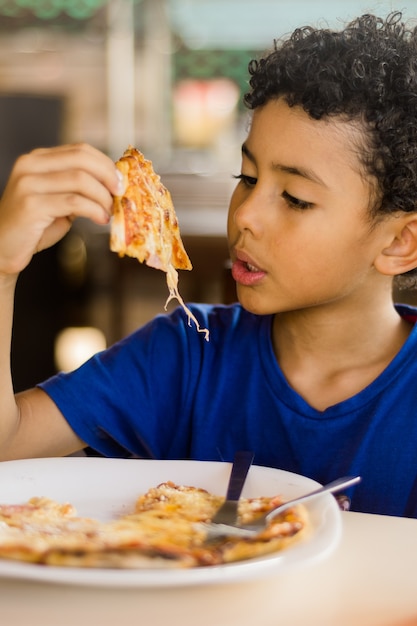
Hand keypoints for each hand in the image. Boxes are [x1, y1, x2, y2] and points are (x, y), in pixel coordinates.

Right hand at [0, 143, 123, 276]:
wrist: (2, 249)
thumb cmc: (33, 227)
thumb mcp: (59, 202)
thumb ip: (78, 190)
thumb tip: (113, 186)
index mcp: (37, 160)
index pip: (79, 150)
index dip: (105, 163)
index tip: (121, 181)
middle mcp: (29, 165)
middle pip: (82, 159)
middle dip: (108, 176)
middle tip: (120, 193)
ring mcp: (28, 184)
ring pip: (80, 180)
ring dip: (102, 197)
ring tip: (108, 213)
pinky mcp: (30, 205)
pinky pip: (73, 202)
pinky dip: (94, 210)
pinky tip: (100, 219)